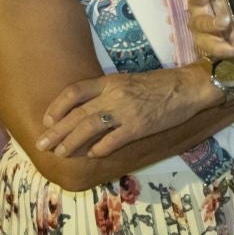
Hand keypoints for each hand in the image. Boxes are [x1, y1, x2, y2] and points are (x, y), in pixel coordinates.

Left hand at [36, 66, 213, 158]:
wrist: (189, 87)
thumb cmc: (161, 84)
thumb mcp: (129, 81)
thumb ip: (107, 92)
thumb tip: (86, 109)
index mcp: (110, 81)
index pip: (74, 92)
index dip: (57, 107)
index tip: (48, 120)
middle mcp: (114, 95)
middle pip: (77, 114)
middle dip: (56, 132)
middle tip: (43, 144)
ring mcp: (126, 111)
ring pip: (89, 128)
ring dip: (71, 143)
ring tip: (61, 153)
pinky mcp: (139, 127)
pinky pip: (112, 141)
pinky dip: (99, 149)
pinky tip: (93, 154)